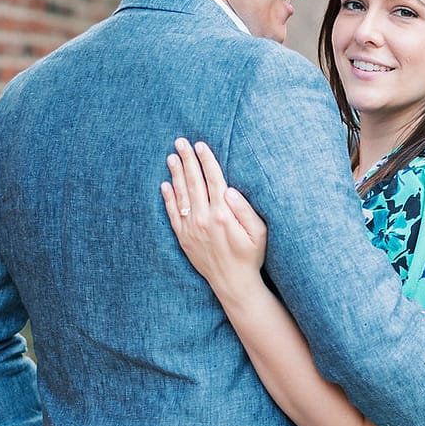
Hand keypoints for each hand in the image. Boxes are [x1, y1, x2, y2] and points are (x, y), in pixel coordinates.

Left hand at [161, 138, 267, 299]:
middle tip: (180, 142)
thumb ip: (244, 209)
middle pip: (194, 182)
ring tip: (172, 157)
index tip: (200, 144)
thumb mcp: (259, 232)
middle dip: (188, 160)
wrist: (233, 283)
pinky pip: (172, 214)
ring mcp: (191, 228)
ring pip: (181, 195)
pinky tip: (165, 184)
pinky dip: (168, 198)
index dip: (206, 160)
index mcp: (223, 214)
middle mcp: (204, 219)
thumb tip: (228, 189)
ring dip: (176, 174)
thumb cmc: (251, 256)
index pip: (213, 180)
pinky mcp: (184, 238)